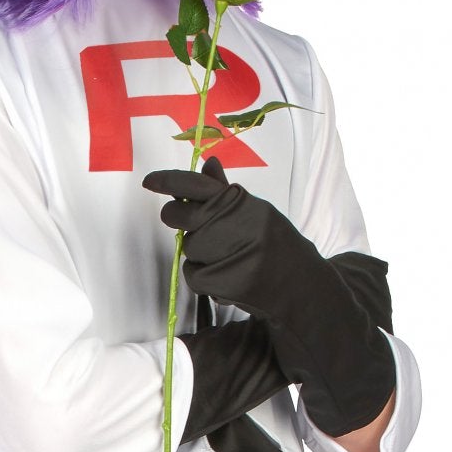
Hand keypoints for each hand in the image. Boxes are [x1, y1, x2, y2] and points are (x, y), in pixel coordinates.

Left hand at [144, 160, 395, 437]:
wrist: (302, 288)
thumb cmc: (276, 248)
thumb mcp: (256, 214)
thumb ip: (225, 193)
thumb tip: (207, 163)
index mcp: (248, 204)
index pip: (202, 187)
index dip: (171, 181)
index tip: (149, 180)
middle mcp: (244, 225)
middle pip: (186, 219)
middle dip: (178, 219)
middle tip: (181, 219)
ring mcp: (237, 254)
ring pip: (190, 249)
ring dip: (198, 254)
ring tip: (226, 258)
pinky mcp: (230, 281)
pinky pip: (195, 276)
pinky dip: (203, 277)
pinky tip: (226, 277)